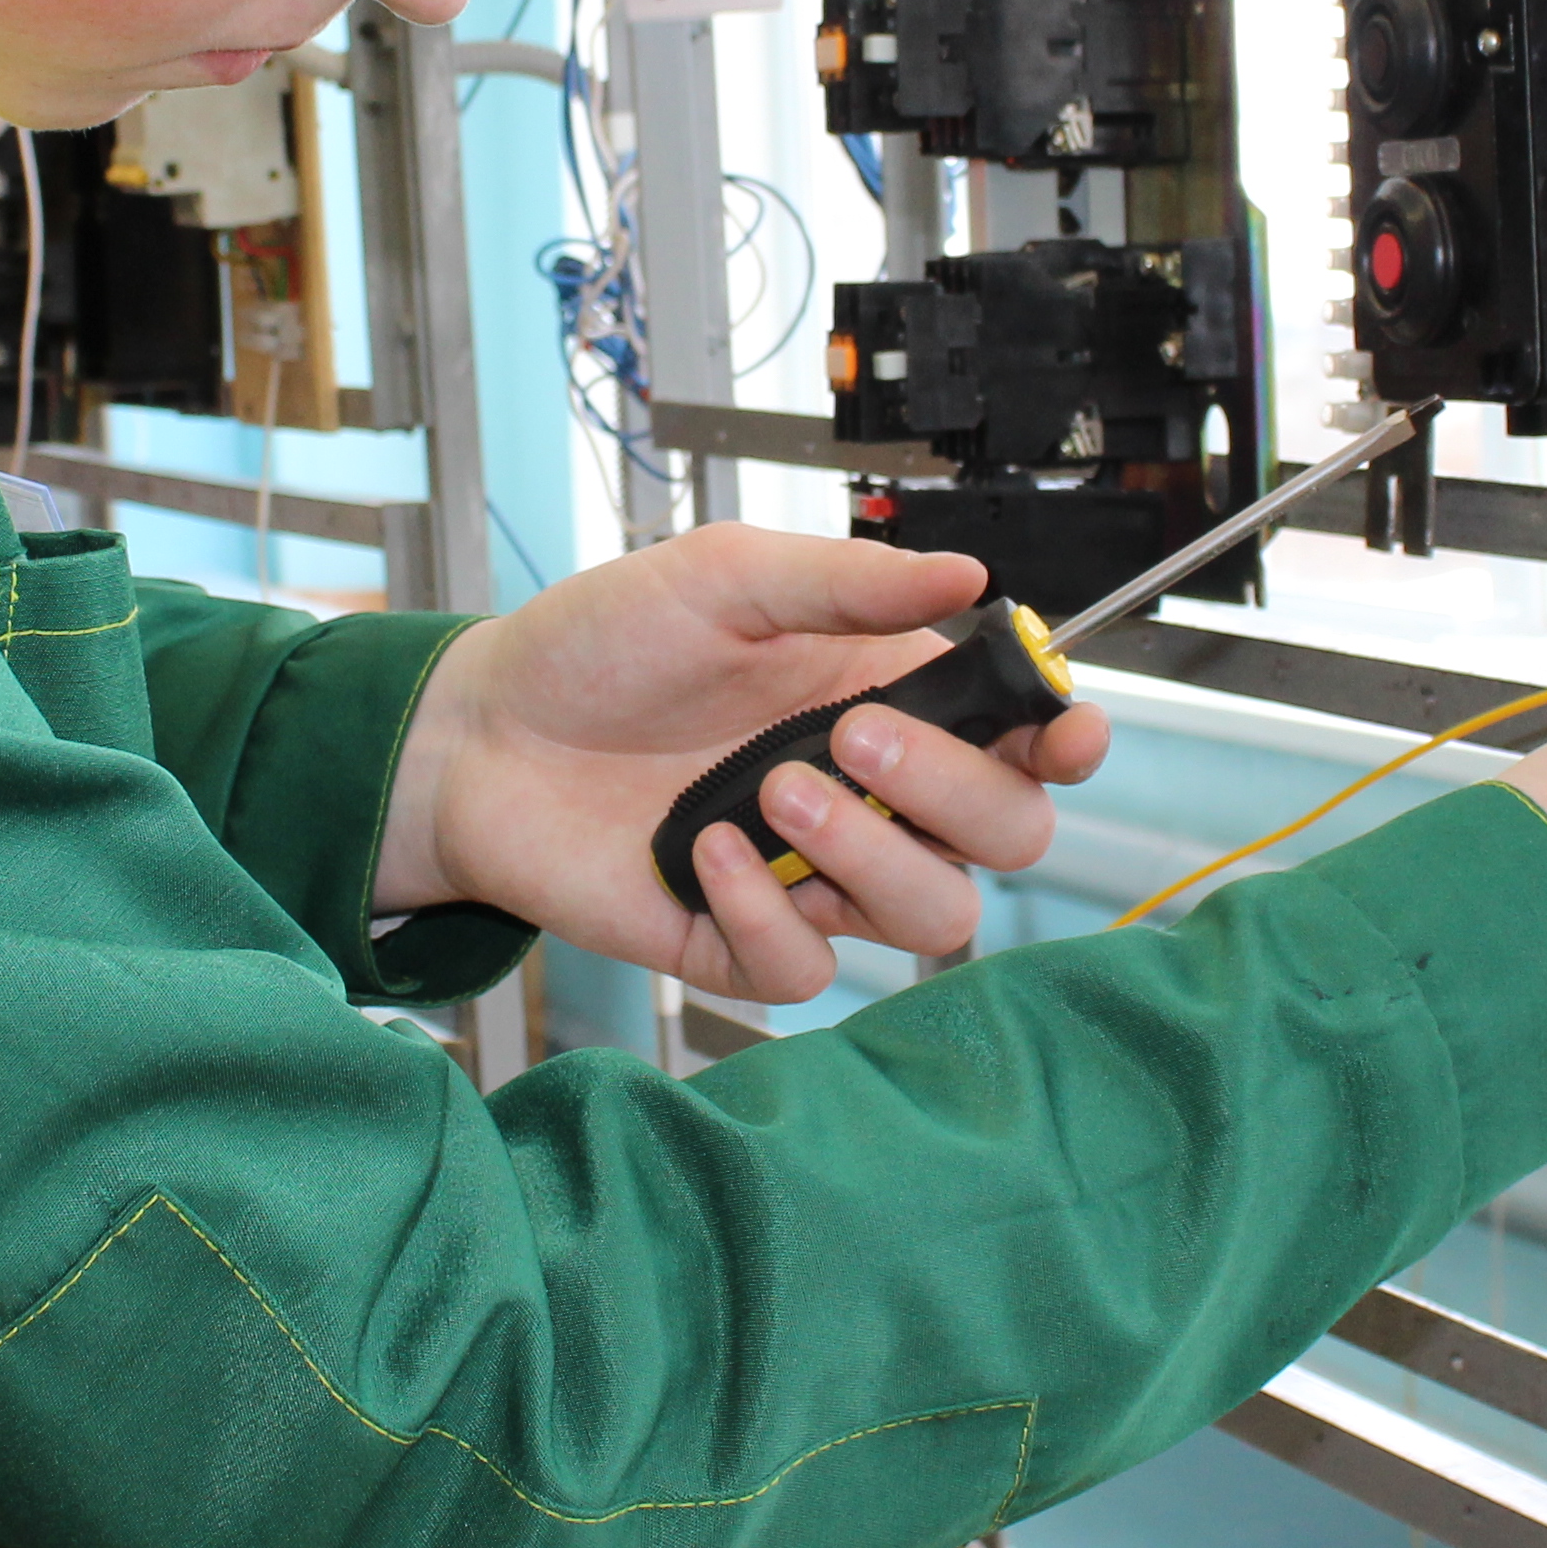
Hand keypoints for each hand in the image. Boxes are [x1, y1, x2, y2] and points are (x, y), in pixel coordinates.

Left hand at [379, 529, 1111, 1002]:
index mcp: (886, 698)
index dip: (1067, 744)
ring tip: (771, 790)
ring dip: (872, 854)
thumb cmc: (600, 644)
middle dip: (957, 791)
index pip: (1025, 743)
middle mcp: (869, 794)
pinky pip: (813, 969)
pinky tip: (701, 855)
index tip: (1063, 733)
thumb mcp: (721, 579)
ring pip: (934, 916)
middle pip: (1008, 837)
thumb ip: (848, 583)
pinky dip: (770, 915)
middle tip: (853, 734)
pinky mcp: (743, 940)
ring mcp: (813, 876)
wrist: (479, 731)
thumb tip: (971, 578)